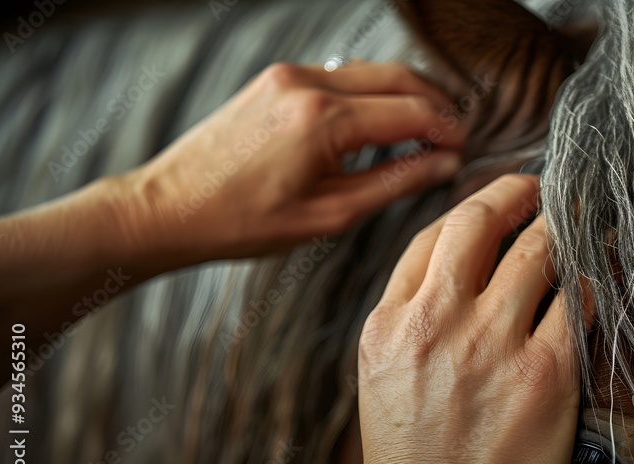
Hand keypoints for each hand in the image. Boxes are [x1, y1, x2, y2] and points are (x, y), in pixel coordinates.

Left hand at [122, 60, 464, 263]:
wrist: (168, 207)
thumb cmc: (241, 222)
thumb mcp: (329, 215)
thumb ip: (395, 183)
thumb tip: (443, 166)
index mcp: (323, 119)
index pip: (412, 111)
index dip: (447, 131)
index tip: (464, 151)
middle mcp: (306, 84)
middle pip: (398, 76)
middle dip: (436, 104)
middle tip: (455, 137)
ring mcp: (288, 75)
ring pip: (371, 71)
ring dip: (406, 95)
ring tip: (426, 131)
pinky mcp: (275, 79)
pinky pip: (340, 77)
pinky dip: (371, 94)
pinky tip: (381, 123)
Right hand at [357, 174, 591, 463]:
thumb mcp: (382, 379)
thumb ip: (411, 319)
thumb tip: (455, 274)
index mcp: (391, 323)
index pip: (431, 237)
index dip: (470, 208)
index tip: (494, 203)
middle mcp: (438, 321)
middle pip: (479, 223)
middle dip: (514, 192)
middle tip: (537, 188)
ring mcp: (492, 343)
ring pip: (536, 252)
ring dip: (557, 233)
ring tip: (570, 229)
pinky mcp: (545, 372)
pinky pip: (577, 303)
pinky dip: (587, 286)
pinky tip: (591, 284)